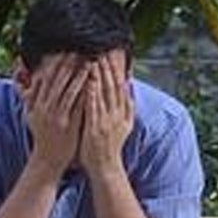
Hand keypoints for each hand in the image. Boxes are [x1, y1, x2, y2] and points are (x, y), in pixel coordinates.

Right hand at [19, 54, 89, 176]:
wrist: (48, 159)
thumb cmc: (43, 135)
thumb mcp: (32, 115)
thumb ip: (30, 97)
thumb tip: (29, 78)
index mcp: (37, 104)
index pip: (45, 78)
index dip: (54, 64)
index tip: (63, 50)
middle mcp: (46, 109)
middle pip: (57, 82)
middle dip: (68, 65)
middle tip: (78, 50)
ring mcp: (58, 117)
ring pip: (69, 92)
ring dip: (79, 76)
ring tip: (89, 63)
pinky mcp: (70, 125)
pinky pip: (79, 106)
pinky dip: (86, 94)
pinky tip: (94, 84)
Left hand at [78, 52, 133, 175]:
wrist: (105, 168)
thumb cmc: (109, 146)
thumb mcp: (124, 124)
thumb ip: (128, 104)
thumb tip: (130, 84)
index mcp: (124, 113)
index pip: (120, 86)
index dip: (116, 69)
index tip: (109, 54)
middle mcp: (117, 116)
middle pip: (113, 86)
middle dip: (107, 68)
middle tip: (101, 50)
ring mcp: (107, 122)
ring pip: (104, 94)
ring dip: (99, 76)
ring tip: (94, 59)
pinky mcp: (96, 128)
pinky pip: (93, 107)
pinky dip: (91, 92)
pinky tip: (87, 80)